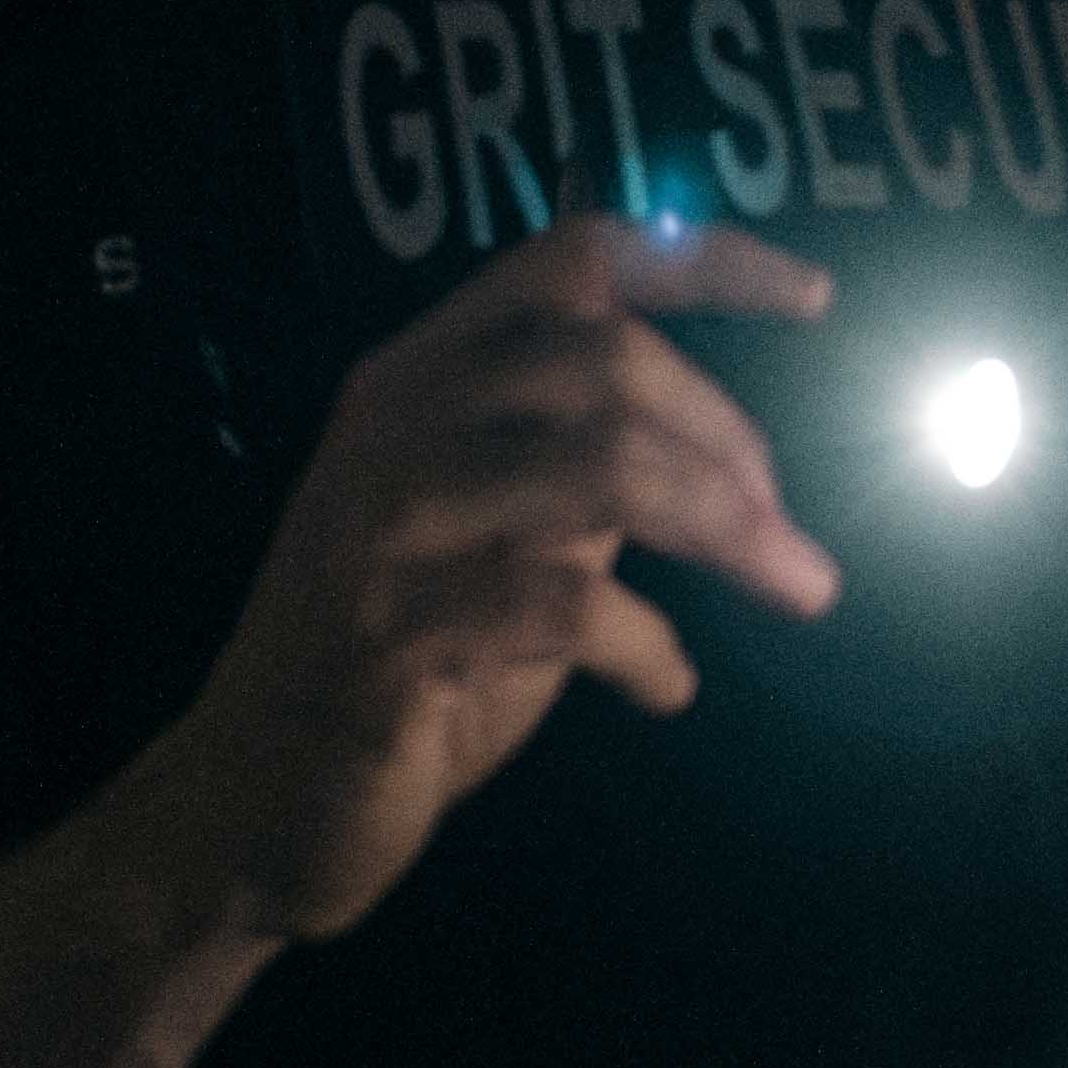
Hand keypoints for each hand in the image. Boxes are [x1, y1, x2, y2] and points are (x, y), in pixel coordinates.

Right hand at [129, 211, 836, 942]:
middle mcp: (393, 425)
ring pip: (599, 464)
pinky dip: (649, 646)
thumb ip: (579, 474)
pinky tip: (668, 687)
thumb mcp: (499, 544)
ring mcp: (381, 526)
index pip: (570, 261)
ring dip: (729, 529)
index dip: (703, 263)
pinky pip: (562, 605)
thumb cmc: (396, 669)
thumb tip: (719, 440)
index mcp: (418, 377)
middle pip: (604, 360)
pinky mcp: (388, 634)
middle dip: (731, 440)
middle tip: (790, 532)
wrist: (252, 807)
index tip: (815, 298)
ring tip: (797, 587)